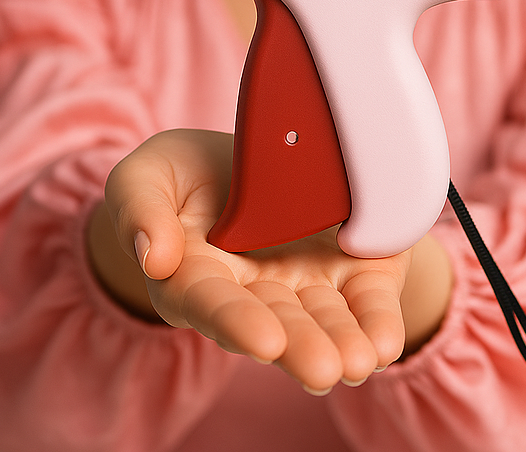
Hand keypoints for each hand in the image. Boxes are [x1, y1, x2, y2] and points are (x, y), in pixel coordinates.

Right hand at [94, 129, 424, 392]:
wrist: (244, 155)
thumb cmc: (185, 174)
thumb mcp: (145, 177)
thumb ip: (139, 212)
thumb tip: (152, 257)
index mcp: (197, 277)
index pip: (214, 305)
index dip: (238, 322)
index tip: (264, 340)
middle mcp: (254, 291)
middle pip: (278, 324)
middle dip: (302, 347)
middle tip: (323, 369)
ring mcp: (303, 281)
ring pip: (325, 319)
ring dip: (345, 341)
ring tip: (361, 360)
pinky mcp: (347, 267)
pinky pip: (364, 296)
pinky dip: (377, 317)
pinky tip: (386, 340)